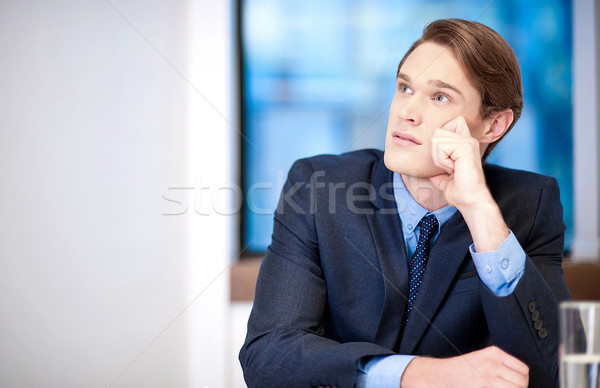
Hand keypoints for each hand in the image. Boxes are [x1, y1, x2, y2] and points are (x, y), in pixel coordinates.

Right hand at [401, 346, 528, 387]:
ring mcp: (488, 376)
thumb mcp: (484, 359)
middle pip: (521, 382)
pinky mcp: (483, 387)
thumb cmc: (464, 369)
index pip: (523, 370)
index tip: (517, 385)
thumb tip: (522, 381)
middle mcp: (493, 363)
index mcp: (495, 353)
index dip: (522, 381)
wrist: (443, 374)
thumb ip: (501, 366)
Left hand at [428, 116, 488, 209]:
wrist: (469, 200)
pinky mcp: (465, 147)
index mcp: (464, 144)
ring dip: (438, 158)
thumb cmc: (460, 192)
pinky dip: (442, 161)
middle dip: (436, 152)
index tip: (448, 159)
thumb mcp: (444, 179)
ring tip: (452, 169)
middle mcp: (468, 140)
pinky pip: (440, 147)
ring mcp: (468, 142)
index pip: (451, 122)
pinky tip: (453, 169)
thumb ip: (437, 171)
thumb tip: (429, 171)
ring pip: (436, 139)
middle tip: (449, 167)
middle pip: (437, 132)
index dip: (441, 139)